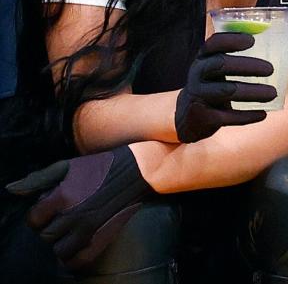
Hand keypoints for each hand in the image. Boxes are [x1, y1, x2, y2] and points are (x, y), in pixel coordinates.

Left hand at [6, 146, 152, 270]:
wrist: (138, 170)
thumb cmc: (101, 166)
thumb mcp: (69, 165)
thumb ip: (39, 179)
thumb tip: (11, 189)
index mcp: (63, 196)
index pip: (33, 220)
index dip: (38, 215)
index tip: (48, 208)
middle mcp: (75, 215)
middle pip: (45, 236)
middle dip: (49, 227)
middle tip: (60, 217)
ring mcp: (90, 228)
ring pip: (59, 250)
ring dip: (60, 242)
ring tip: (69, 230)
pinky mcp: (103, 237)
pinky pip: (78, 260)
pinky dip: (73, 257)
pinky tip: (76, 244)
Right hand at [175, 31, 276, 141]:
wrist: (190, 116)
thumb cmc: (214, 85)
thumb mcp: (218, 68)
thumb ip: (237, 56)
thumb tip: (270, 39)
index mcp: (204, 58)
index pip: (214, 43)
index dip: (232, 40)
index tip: (252, 41)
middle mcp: (198, 73)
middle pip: (221, 64)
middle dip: (248, 65)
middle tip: (270, 69)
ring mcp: (198, 95)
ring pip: (227, 90)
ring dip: (253, 91)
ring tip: (273, 93)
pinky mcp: (202, 117)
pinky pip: (227, 116)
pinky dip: (247, 115)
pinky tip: (262, 114)